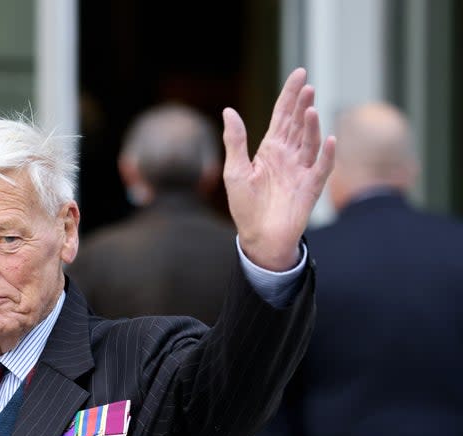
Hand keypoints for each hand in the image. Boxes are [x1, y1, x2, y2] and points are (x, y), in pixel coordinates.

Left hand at [222, 68, 335, 269]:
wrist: (258, 238)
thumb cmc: (245, 206)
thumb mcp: (235, 171)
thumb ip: (235, 141)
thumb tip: (228, 111)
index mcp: (270, 149)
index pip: (282, 116)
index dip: (290, 95)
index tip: (300, 74)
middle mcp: (289, 156)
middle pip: (298, 124)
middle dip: (302, 104)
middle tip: (307, 85)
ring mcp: (302, 170)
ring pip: (310, 141)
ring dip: (312, 126)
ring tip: (310, 109)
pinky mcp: (311, 187)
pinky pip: (322, 168)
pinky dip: (328, 155)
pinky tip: (330, 139)